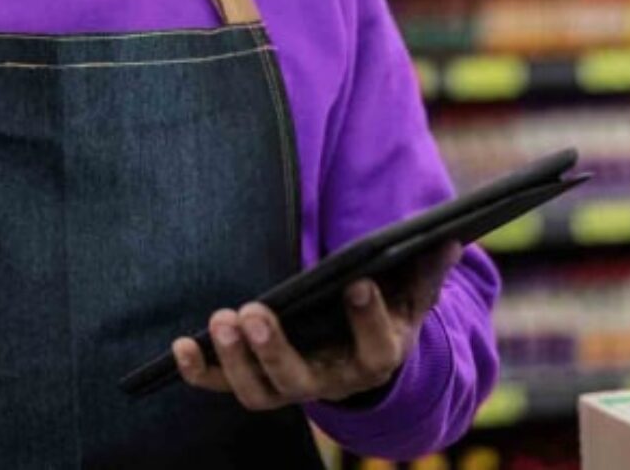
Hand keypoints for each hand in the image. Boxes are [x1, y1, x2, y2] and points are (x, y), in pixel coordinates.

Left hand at [171, 241, 461, 408]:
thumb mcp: (412, 295)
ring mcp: (289, 386)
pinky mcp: (256, 380)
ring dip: (234, 359)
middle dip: (273, 348)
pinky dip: (200, 371)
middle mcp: (331, 382)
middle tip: (254, 310)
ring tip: (222, 317)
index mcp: (376, 357)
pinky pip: (223, 384)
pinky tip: (181, 346)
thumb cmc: (387, 314)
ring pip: (258, 391)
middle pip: (300, 380)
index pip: (377, 347)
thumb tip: (448, 237)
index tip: (357, 283)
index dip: (368, 318)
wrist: (360, 358)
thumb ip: (426, 270)